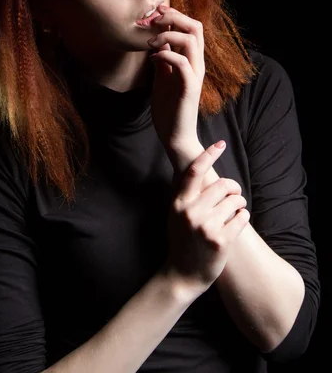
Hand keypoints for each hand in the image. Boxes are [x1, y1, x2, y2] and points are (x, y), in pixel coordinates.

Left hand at [148, 4, 204, 161]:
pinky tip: (152, 58)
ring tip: (150, 42)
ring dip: (168, 34)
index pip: (191, 28)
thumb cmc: (169, 108)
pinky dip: (165, 54)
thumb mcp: (162, 77)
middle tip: (153, 20)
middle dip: (174, 17)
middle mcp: (197, 64)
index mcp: (192, 61)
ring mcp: (195, 75)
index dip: (174, 14)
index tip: (155, 11)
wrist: (174, 135)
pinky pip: (181, 62)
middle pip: (196, 27)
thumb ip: (164, 59)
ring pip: (191, 40)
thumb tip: (158, 40)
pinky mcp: (190, 87)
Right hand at [161, 141, 249, 302]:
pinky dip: (244, 217)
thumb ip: (185, 195)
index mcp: (179, 203)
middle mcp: (191, 212)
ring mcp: (206, 227)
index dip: (209, 155)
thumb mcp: (175, 215)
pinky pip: (242, 218)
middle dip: (233, 188)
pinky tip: (238, 221)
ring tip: (237, 209)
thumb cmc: (180, 241)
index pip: (195, 171)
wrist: (181, 275)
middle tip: (235, 194)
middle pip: (222, 185)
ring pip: (234, 201)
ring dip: (240, 203)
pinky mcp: (221, 241)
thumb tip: (198, 170)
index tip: (220, 143)